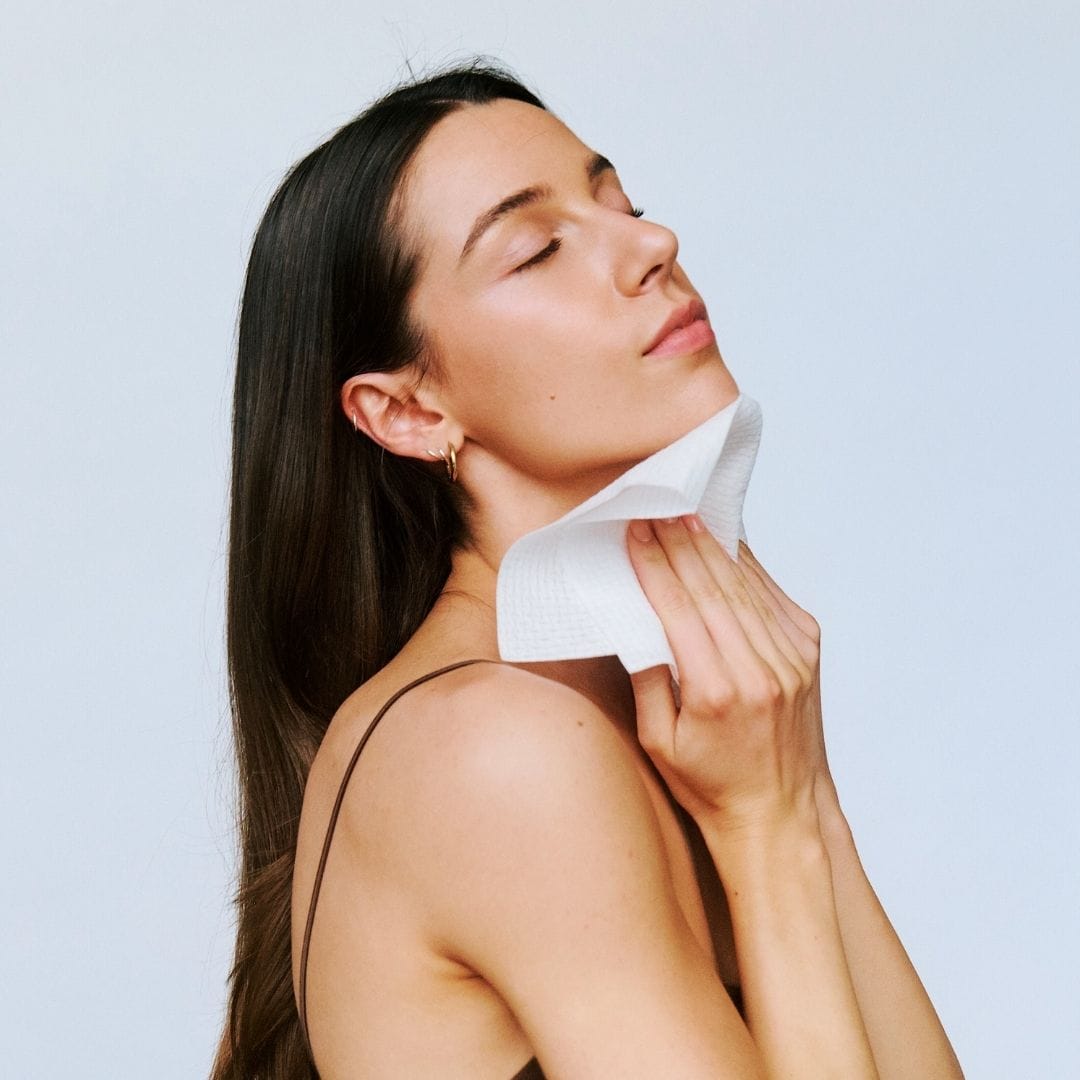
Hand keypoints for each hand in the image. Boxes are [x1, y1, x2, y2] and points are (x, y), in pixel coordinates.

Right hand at [626, 515, 827, 835]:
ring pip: (743, 585)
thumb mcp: (657, 744)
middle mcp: (759, 670)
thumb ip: (645, 680)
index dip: (654, 565)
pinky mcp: (808, 653)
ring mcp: (791, 659)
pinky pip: (771, 596)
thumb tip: (633, 621)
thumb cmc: (712, 785)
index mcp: (716, 692)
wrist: (781, 813)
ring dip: (712, 548)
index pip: (678, 609)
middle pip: (712, 587)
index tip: (635, 533)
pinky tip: (725, 546)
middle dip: (678, 544)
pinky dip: (746, 567)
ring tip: (686, 518)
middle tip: (657, 510)